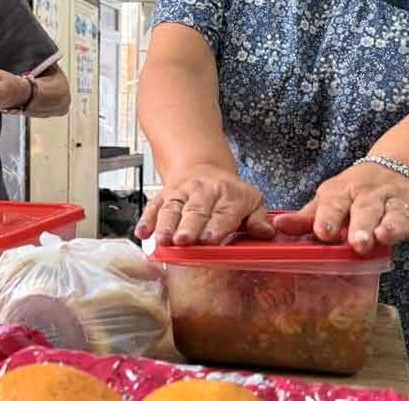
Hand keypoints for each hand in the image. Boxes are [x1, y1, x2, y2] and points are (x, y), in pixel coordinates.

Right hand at [135, 167, 273, 245]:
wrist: (202, 167)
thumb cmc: (228, 193)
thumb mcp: (252, 201)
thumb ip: (258, 219)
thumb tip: (265, 232)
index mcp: (229, 195)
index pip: (224, 212)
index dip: (217, 225)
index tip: (211, 239)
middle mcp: (203, 191)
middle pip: (195, 210)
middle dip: (188, 226)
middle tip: (184, 241)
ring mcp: (181, 193)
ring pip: (172, 208)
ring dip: (165, 224)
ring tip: (162, 240)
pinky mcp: (164, 195)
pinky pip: (153, 206)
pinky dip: (146, 219)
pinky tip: (142, 233)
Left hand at [274, 161, 408, 254]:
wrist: (398, 167)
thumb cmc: (353, 193)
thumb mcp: (329, 199)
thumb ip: (306, 218)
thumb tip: (276, 227)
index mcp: (343, 191)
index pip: (333, 203)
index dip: (328, 217)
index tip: (324, 232)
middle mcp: (370, 194)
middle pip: (366, 209)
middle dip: (362, 225)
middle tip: (358, 243)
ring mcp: (398, 200)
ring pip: (397, 213)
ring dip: (393, 226)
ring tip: (386, 238)